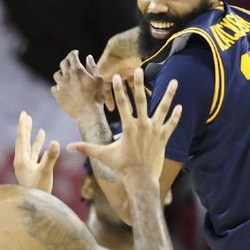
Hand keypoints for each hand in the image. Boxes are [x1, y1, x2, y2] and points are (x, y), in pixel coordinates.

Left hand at [13, 111, 59, 192]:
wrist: (35, 206)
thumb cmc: (39, 190)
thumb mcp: (45, 172)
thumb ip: (50, 157)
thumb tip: (55, 142)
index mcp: (21, 160)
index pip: (21, 139)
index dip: (23, 126)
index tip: (23, 114)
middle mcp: (21, 162)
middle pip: (22, 140)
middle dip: (25, 128)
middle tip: (26, 115)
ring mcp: (26, 166)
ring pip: (29, 147)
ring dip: (32, 136)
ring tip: (36, 127)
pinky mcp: (32, 170)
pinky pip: (35, 154)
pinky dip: (38, 146)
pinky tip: (44, 142)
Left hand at [51, 50, 104, 118]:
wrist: (88, 113)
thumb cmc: (96, 96)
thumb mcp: (98, 79)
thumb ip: (92, 67)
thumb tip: (88, 57)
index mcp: (77, 70)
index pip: (72, 56)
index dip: (74, 53)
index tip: (76, 53)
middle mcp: (67, 76)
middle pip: (63, 63)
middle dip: (67, 61)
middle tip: (71, 62)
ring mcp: (61, 86)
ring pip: (57, 75)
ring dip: (61, 73)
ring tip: (66, 75)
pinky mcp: (58, 96)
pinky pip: (54, 88)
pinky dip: (57, 86)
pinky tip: (62, 88)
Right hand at [67, 68, 181, 181]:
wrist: (141, 180)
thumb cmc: (122, 167)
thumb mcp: (103, 155)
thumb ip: (86, 148)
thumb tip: (69, 147)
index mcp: (128, 128)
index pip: (122, 104)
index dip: (119, 89)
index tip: (117, 76)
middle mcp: (143, 126)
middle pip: (142, 101)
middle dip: (139, 84)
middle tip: (139, 69)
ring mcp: (155, 131)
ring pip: (163, 109)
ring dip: (169, 95)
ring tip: (174, 81)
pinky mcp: (163, 138)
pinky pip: (171, 124)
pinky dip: (176, 116)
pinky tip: (180, 106)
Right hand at [97, 27, 141, 110]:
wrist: (127, 46)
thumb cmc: (112, 58)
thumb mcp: (102, 70)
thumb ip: (98, 80)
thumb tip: (94, 94)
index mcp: (104, 74)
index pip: (104, 89)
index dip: (107, 99)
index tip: (110, 109)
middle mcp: (114, 73)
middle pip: (117, 90)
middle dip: (121, 100)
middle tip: (126, 112)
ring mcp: (125, 72)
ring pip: (128, 88)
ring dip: (131, 97)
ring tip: (136, 109)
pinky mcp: (134, 71)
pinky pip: (137, 82)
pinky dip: (141, 88)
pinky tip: (145, 97)